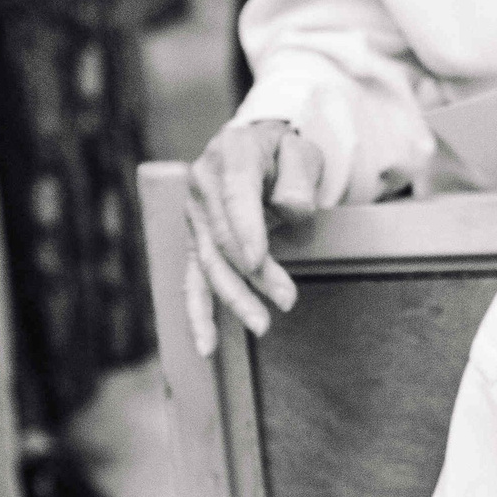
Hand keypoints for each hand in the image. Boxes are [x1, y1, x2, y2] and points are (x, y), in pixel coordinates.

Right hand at [183, 119, 324, 356]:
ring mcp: (195, 215)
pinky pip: (195, 280)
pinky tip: (207, 347)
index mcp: (231, 154)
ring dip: (233, 298)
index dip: (244, 230)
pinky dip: (199, 314)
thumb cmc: (285, 154)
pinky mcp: (196, 241)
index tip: (258, 261)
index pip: (235, 196)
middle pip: (223, 237)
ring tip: (261, 325)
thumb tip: (290, 208)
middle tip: (287, 301)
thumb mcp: (302, 151)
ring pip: (209, 264)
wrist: (260, 150)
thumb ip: (299, 176)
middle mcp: (203, 184)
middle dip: (252, 274)